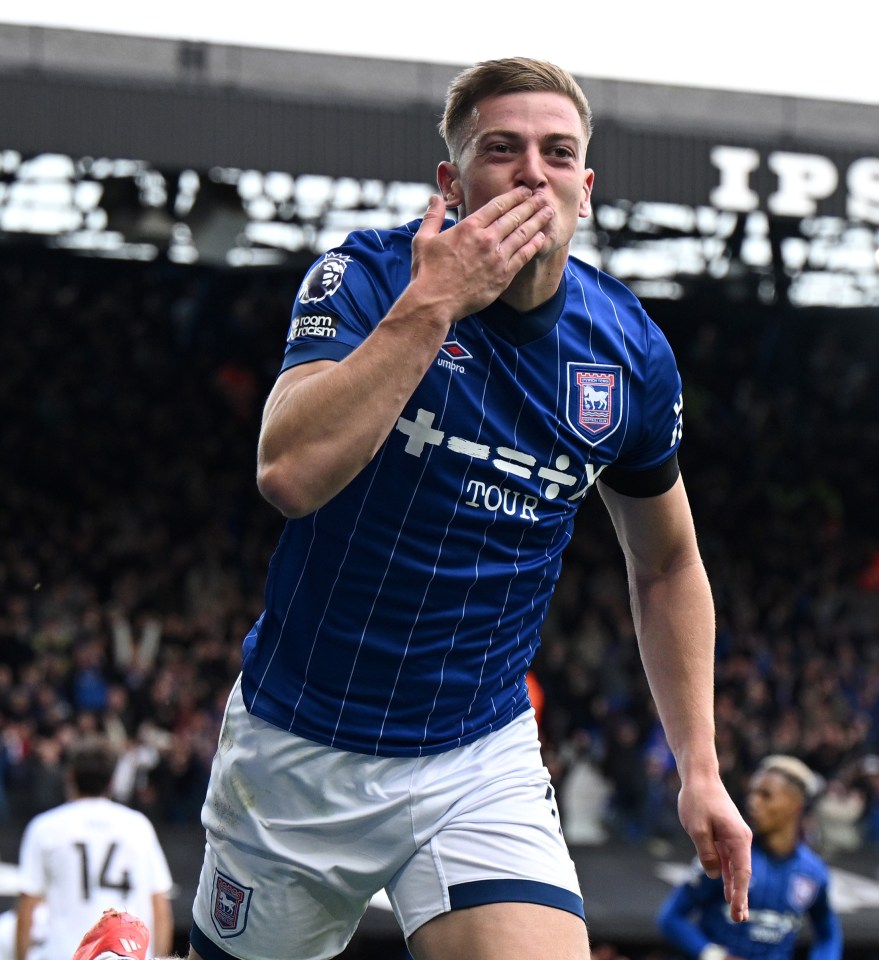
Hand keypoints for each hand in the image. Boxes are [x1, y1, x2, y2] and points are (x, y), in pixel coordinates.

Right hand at [410, 188, 554, 320]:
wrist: (435, 303)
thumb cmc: (427, 272)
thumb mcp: (424, 239)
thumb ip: (433, 216)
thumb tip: (435, 198)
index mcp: (469, 227)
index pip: (498, 205)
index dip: (514, 196)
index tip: (525, 191)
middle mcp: (486, 239)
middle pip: (514, 217)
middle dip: (531, 205)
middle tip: (543, 197)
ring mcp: (497, 258)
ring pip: (523, 234)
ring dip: (538, 221)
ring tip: (549, 212)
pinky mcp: (503, 276)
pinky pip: (524, 256)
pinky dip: (534, 245)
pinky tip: (542, 237)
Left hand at [679, 776, 751, 921]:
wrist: (699, 777)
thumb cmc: (698, 800)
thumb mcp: (697, 829)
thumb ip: (707, 853)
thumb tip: (715, 875)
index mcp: (738, 838)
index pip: (742, 872)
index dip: (740, 893)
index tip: (737, 911)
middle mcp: (741, 839)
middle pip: (743, 873)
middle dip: (741, 897)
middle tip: (739, 920)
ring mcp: (734, 837)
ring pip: (736, 868)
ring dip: (735, 889)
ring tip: (736, 912)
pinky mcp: (725, 835)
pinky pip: (728, 860)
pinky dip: (728, 875)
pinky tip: (728, 891)